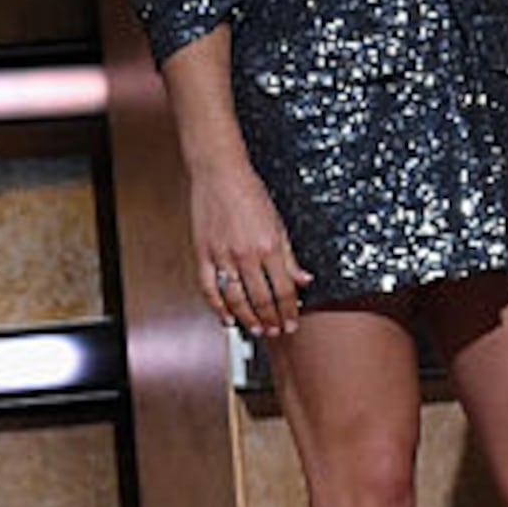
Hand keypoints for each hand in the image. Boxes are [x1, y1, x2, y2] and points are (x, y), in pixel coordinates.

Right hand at [190, 155, 307, 338]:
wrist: (221, 175)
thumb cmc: (251, 194)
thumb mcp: (279, 223)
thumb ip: (290, 256)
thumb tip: (304, 279)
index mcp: (269, 246)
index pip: (283, 289)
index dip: (288, 310)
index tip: (292, 321)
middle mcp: (246, 255)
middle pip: (261, 298)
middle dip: (271, 319)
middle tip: (277, 331)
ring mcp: (222, 256)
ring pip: (235, 299)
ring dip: (247, 319)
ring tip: (257, 329)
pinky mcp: (203, 255)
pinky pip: (209, 289)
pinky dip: (217, 307)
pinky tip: (226, 317)